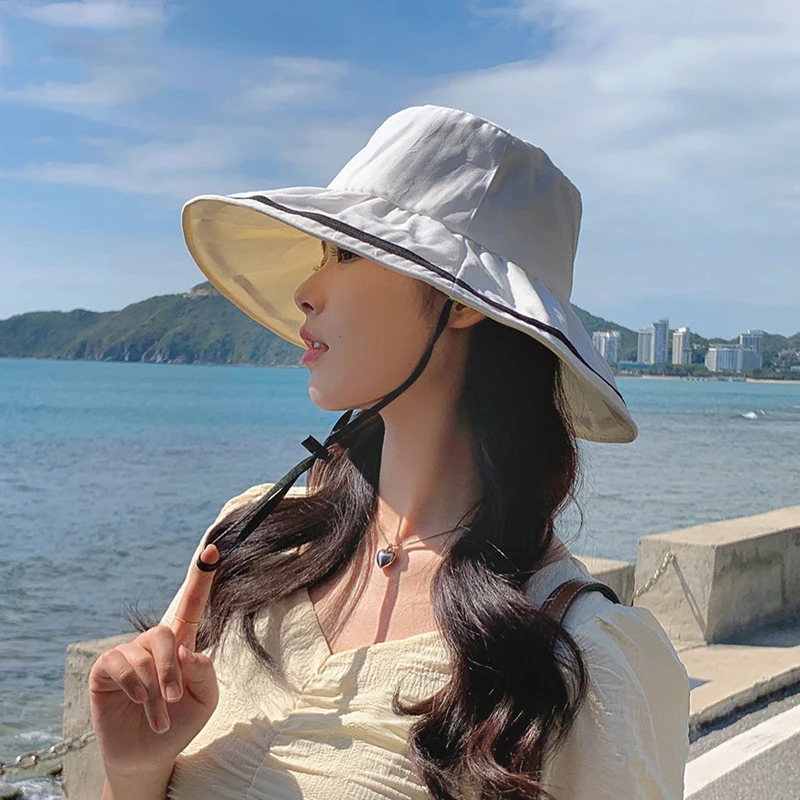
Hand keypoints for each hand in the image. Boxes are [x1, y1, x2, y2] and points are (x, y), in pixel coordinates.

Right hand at [89, 543, 220, 776]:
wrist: (149, 754)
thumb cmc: (180, 721)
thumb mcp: (205, 700)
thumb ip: (205, 672)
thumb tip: (187, 650)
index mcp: (183, 644)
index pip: (192, 605)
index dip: (201, 578)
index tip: (212, 550)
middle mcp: (155, 643)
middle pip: (166, 631)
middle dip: (172, 668)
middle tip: (175, 698)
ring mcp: (129, 654)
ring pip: (145, 654)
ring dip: (155, 690)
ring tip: (159, 718)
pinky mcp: (105, 669)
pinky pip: (120, 664)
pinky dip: (134, 685)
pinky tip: (138, 701)